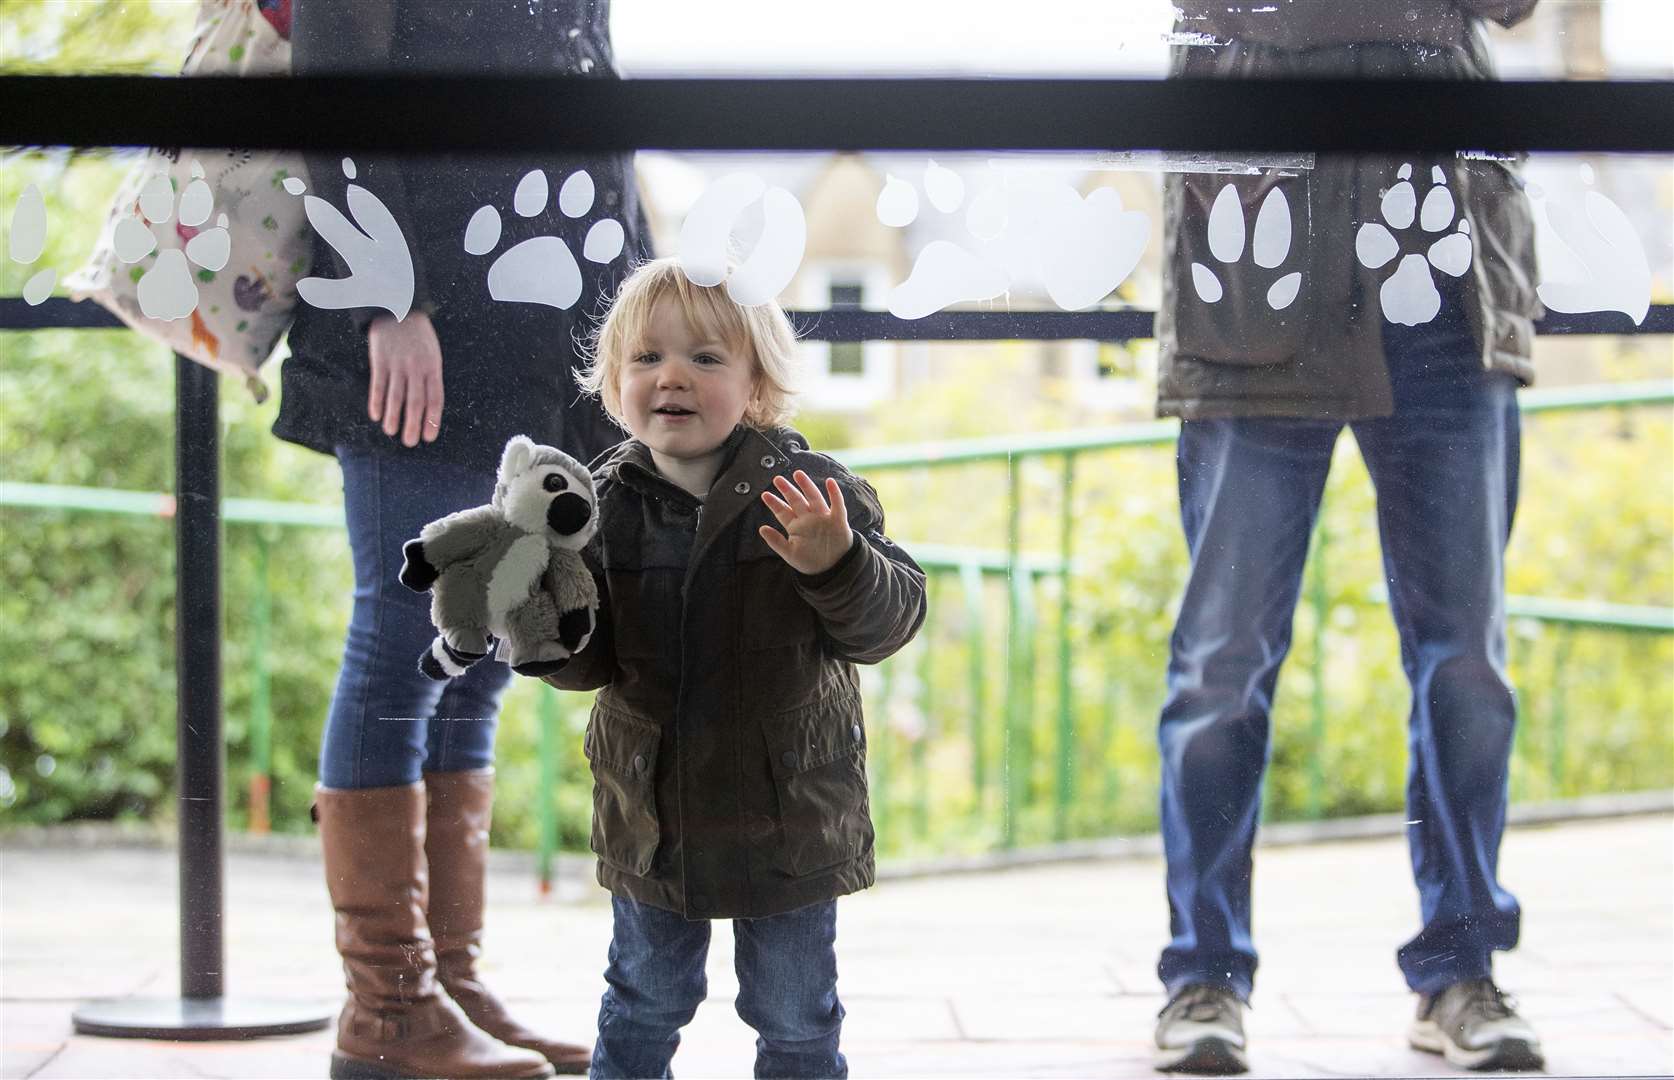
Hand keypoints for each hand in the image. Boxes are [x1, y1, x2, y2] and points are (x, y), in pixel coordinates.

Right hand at [367, 311, 442, 445]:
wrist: (398, 308)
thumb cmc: (418, 336)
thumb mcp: (432, 353)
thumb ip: (430, 377)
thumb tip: (428, 406)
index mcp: (433, 367)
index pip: (435, 399)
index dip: (432, 420)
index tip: (429, 437)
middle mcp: (417, 368)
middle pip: (415, 402)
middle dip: (413, 425)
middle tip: (410, 443)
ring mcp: (398, 364)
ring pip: (396, 396)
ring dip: (393, 417)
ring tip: (391, 432)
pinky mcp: (380, 360)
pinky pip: (378, 384)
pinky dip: (377, 401)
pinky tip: (376, 415)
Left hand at [759, 470, 852, 575]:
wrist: (833, 569)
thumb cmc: (810, 561)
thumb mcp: (790, 554)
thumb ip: (776, 542)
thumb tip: (761, 529)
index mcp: (796, 526)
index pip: (783, 512)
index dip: (774, 503)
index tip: (764, 495)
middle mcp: (808, 519)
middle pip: (797, 501)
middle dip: (787, 490)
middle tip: (777, 479)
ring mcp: (823, 518)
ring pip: (814, 498)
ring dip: (807, 486)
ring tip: (798, 474)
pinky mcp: (837, 520)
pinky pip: (837, 505)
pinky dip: (835, 494)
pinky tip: (830, 482)